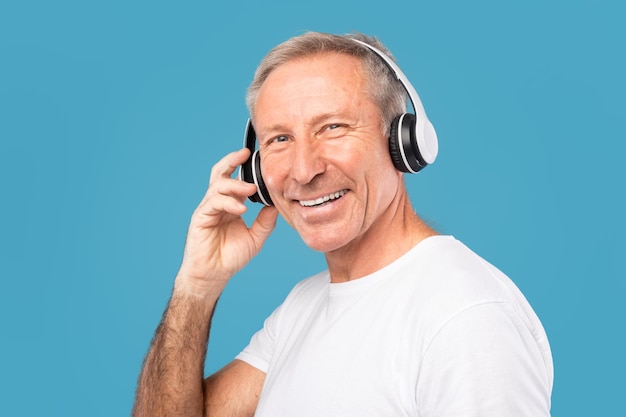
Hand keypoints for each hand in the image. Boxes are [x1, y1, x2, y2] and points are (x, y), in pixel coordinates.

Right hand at [175, 148, 277, 297]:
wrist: (214, 275)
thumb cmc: (230, 257)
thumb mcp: (256, 237)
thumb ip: (265, 221)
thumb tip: (277, 205)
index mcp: (230, 205)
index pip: (235, 179)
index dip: (242, 166)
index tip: (255, 157)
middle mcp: (218, 203)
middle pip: (220, 174)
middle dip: (231, 161)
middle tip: (245, 154)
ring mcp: (208, 209)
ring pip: (218, 186)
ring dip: (235, 185)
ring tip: (251, 190)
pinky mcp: (200, 218)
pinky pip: (213, 203)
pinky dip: (228, 203)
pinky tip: (240, 210)